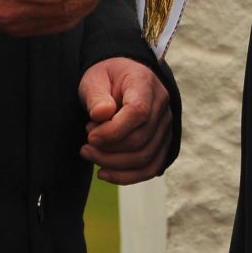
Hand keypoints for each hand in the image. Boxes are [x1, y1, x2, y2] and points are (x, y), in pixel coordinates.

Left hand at [79, 57, 173, 183]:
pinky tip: (104, 173)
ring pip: (145, 157)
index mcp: (145, 83)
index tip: (89, 135)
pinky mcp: (163, 141)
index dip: (113, 131)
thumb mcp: (94, 79)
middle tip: (85, 145)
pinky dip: (127, 176)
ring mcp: (165, 125)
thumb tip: (101, 115)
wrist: (124, 76)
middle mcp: (162, 105)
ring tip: (90, 155)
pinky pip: (151, 167)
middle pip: (140, 140)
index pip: (138, 112)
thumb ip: (96, 96)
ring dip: (113, 164)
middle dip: (107, 150)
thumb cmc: (107, 77)